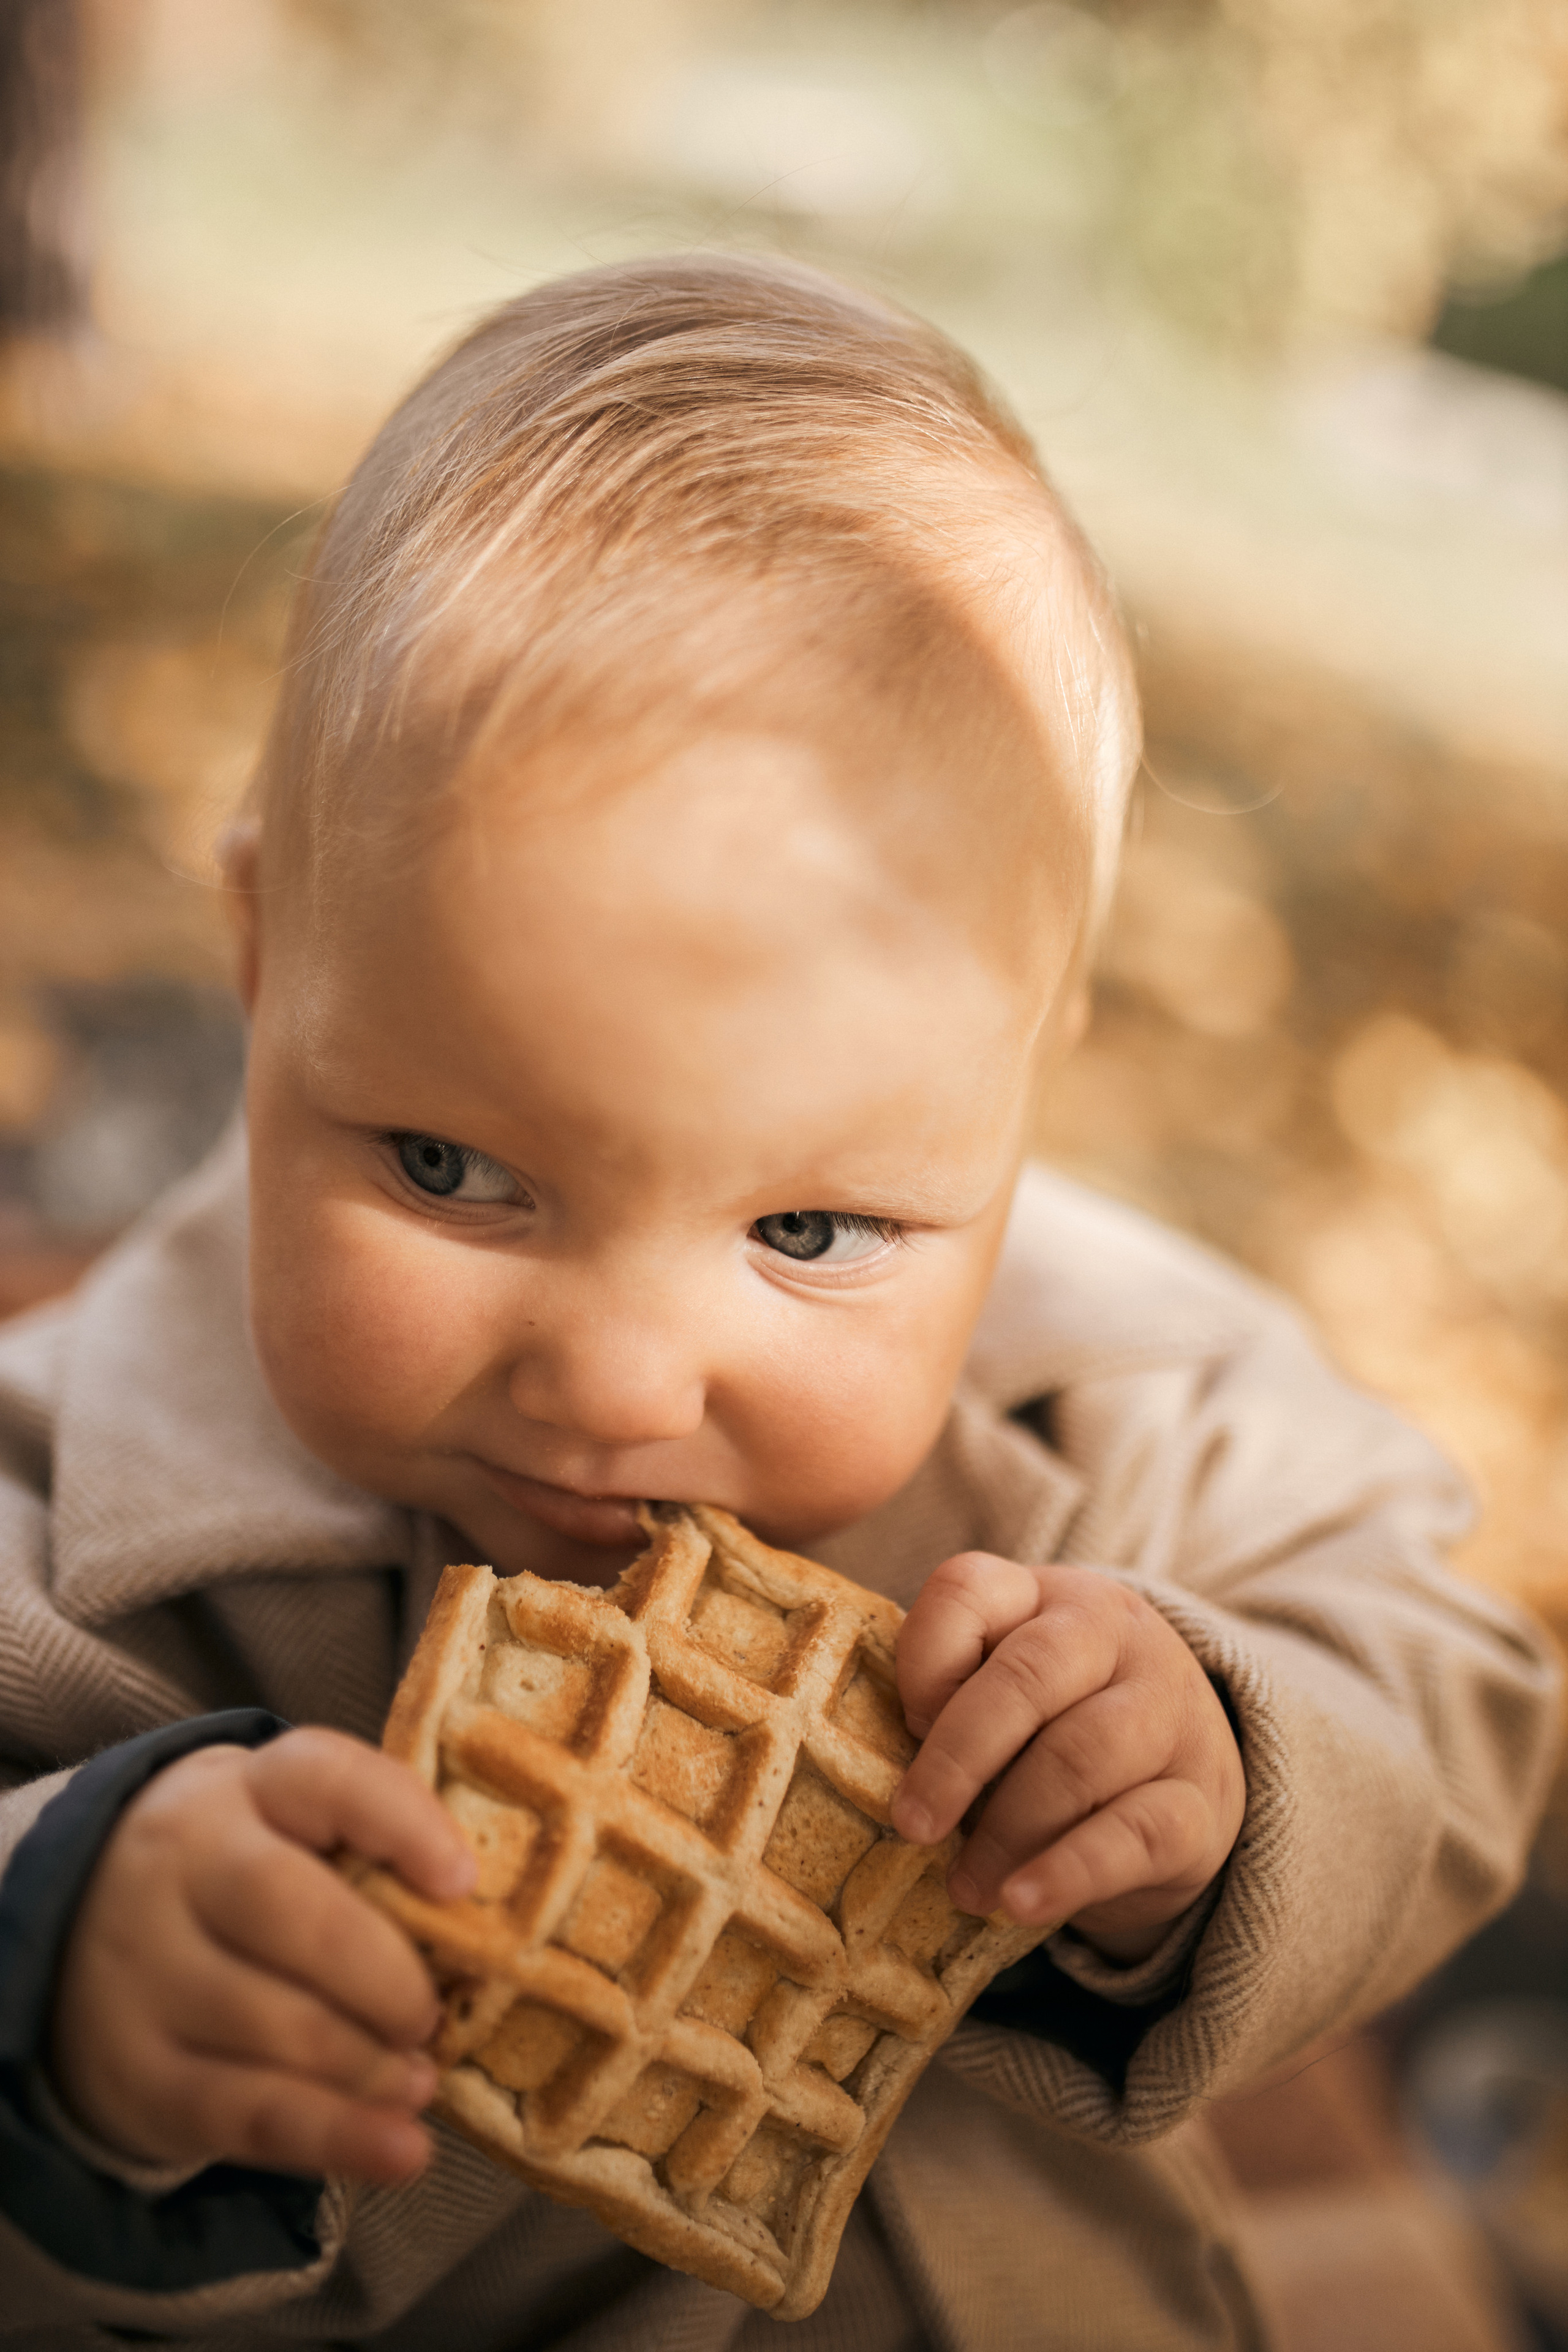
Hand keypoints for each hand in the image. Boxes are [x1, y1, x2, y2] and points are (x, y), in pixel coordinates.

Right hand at [51, 1728, 475, 2182]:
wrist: (78, 1928)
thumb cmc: (238, 1869)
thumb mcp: (288, 1826)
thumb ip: (371, 1850)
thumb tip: (479, 1920)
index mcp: (241, 1788)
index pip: (322, 1777)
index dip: (401, 1823)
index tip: (462, 1880)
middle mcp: (180, 1864)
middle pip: (293, 1912)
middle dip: (385, 1976)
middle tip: (432, 2014)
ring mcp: (146, 1968)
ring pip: (274, 2024)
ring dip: (369, 2065)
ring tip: (420, 2080)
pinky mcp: (135, 2069)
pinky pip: (243, 2113)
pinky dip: (334, 2137)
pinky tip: (399, 2149)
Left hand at [889, 1556, 1244, 1962]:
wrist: (1182, 1776)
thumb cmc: (1052, 1731)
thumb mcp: (997, 1694)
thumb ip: (945, 1703)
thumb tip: (887, 1770)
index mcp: (1044, 1597)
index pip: (968, 1590)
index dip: (923, 1659)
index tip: (905, 1726)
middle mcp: (1115, 1636)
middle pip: (1028, 1676)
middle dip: (958, 1757)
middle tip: (913, 1826)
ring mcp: (1170, 1713)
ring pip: (1081, 1758)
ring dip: (1007, 1830)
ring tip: (965, 1886)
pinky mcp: (1202, 1802)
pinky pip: (1136, 1833)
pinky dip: (1069, 1872)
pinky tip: (1021, 1903)